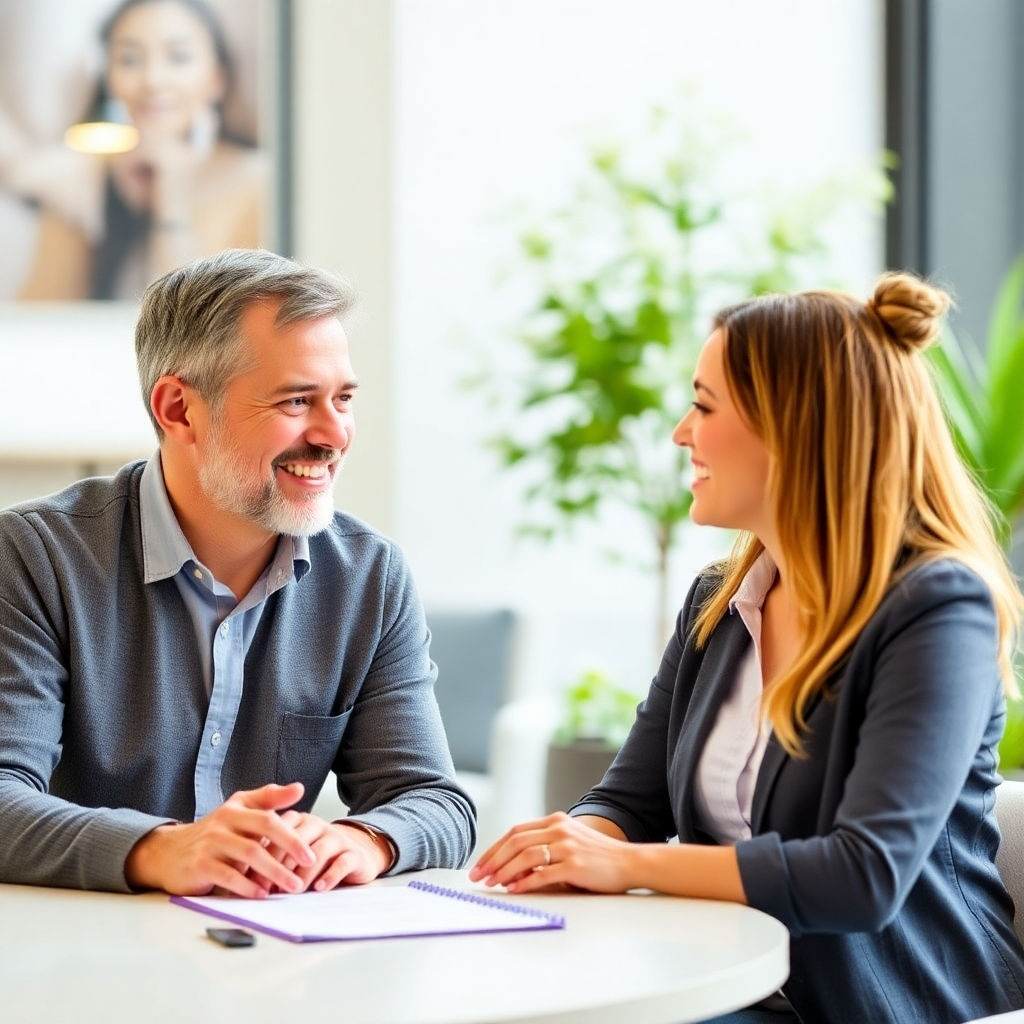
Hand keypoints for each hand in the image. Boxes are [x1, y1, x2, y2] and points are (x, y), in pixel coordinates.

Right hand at [124, 782, 315, 897]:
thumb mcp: (239, 809)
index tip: (311, 852)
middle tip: (308, 867)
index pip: (269, 817)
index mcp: (237, 809)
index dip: (291, 834)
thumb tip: (299, 788)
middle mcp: (224, 823)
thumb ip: (269, 799)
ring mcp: (210, 843)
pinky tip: (262, 894)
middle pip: (262, 833)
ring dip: (273, 872)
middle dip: (289, 850)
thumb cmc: (214, 832)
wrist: (168, 852)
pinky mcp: (199, 865)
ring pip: (248, 854)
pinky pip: (227, 875)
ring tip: (291, 885)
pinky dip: (247, 886)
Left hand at [263, 813, 394, 892]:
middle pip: (297, 840)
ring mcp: (337, 838)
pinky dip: (330, 876)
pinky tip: (319, 888)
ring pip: (319, 852)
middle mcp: (317, 825)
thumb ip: (270, 858)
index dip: (263, 854)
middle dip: (281, 865)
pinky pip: (342, 863)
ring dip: (304, 873)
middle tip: (268, 888)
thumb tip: (244, 878)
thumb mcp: (290, 852)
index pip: (278, 830)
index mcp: (298, 821)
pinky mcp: (354, 854)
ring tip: (294, 891)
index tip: (250, 876)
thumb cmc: (313, 858)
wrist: (354, 856)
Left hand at [469, 812, 634, 893]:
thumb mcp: (569, 843)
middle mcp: (559, 829)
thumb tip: (511, 871)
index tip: (481, 864)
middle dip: (493, 859)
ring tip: (493, 883)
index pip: (515, 831)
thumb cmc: (597, 857)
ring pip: (525, 855)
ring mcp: (567, 846)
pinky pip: (543, 873)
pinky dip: (525, 882)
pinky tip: (514, 890)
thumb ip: (543, 850)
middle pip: (515, 841)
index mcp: (555, 821)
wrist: (629, 862)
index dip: (495, 848)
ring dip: (504, 870)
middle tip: (478, 875)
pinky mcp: (575, 865)